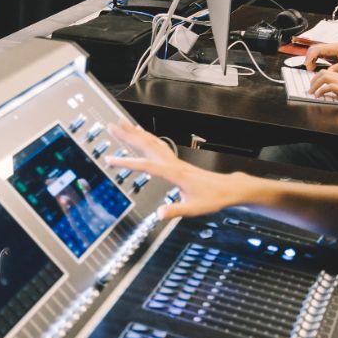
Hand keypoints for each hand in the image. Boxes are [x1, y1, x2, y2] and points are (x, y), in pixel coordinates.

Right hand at [106, 120, 247, 219]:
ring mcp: (175, 161)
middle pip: (147, 145)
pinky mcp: (177, 162)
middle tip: (111, 126)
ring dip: (136, 132)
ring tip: (121, 123)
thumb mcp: (193, 209)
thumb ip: (175, 210)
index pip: (146, 166)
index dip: (127, 163)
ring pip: (152, 142)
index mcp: (174, 173)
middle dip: (128, 136)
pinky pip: (159, 145)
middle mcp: (173, 163)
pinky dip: (148, 137)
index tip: (110, 159)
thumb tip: (159, 214)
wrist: (228, 189)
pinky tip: (141, 133)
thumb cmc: (213, 198)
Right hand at [304, 42, 337, 71]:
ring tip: (311, 69)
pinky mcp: (332, 51)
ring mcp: (331, 48)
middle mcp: (331, 46)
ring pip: (316, 50)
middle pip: (313, 48)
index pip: (317, 49)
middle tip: (309, 69)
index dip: (310, 58)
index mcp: (334, 47)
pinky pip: (320, 53)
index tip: (307, 66)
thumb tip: (328, 73)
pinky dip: (315, 59)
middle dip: (308, 58)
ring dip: (311, 59)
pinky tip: (317, 66)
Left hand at [309, 70, 337, 106]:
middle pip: (324, 73)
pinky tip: (319, 96)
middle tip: (310, 88)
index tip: (313, 84)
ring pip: (325, 78)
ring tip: (311, 92)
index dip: (318, 77)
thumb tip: (330, 94)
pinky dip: (321, 91)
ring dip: (315, 85)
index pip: (327, 72)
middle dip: (314, 80)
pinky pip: (330, 87)